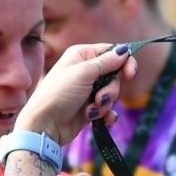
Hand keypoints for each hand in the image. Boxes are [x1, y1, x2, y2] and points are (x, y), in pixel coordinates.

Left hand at [16, 44, 136, 145]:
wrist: (44, 125)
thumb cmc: (58, 95)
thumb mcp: (83, 73)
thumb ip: (106, 62)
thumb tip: (124, 51)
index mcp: (82, 55)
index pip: (113, 52)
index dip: (125, 62)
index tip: (131, 75)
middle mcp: (85, 70)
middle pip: (115, 75)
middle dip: (111, 89)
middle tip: (99, 98)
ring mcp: (87, 90)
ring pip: (112, 93)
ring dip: (105, 104)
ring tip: (90, 110)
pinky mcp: (89, 107)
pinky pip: (108, 108)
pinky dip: (106, 114)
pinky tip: (102, 120)